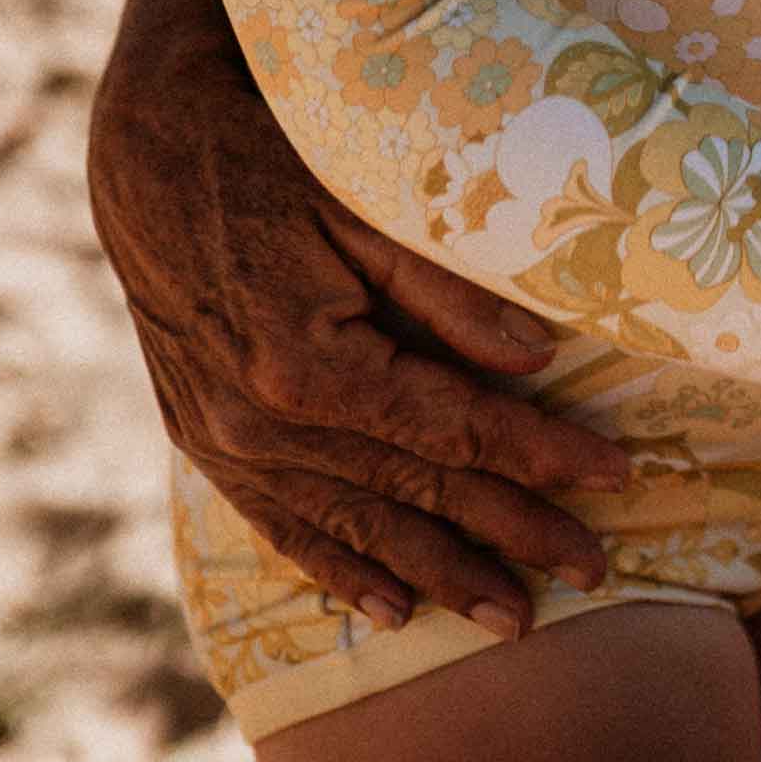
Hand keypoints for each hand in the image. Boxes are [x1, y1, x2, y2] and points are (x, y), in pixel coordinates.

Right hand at [88, 0, 626, 636]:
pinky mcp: (201, 437)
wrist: (144, 144)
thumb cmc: (268, 147)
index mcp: (306, 363)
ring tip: (515, 617)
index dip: (541, 455)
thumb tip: (537, 359)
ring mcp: (223, 441)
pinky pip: (279, 523)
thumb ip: (444, 289)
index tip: (616, 477)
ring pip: (352, 527)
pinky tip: (391, 607)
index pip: (453, 428)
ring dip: (439, 573)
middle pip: (413, 491)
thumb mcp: (362, 199)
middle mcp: (260, 423)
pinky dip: (339, 568)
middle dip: (511, 532)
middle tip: (596, 569)